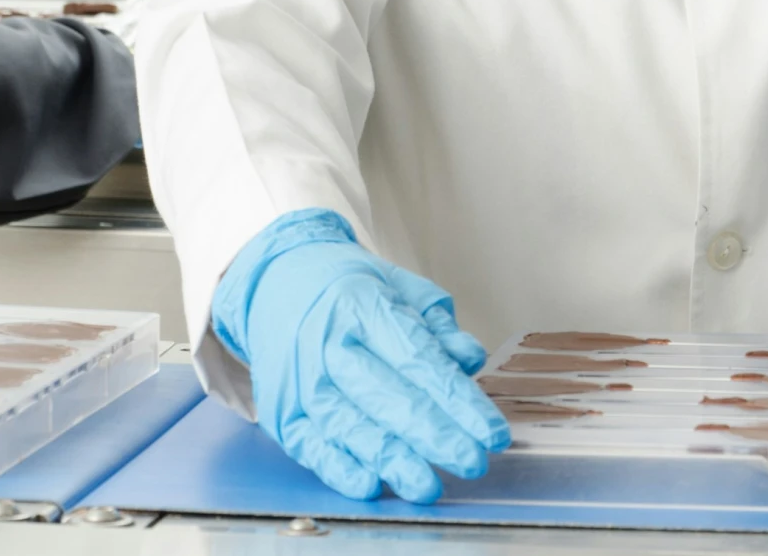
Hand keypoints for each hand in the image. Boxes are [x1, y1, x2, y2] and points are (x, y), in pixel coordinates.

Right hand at [213, 209, 507, 502]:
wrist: (275, 281)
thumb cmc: (347, 290)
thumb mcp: (397, 286)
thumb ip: (437, 326)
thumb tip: (471, 360)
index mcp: (362, 304)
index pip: (418, 359)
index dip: (459, 401)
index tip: (492, 433)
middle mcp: (328, 342)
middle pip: (387, 396)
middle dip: (434, 435)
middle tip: (472, 463)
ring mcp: (300, 379)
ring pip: (349, 426)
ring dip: (392, 460)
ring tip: (429, 487)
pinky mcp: (280, 410)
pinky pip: (310, 446)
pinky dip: (338, 468)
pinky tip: (371, 484)